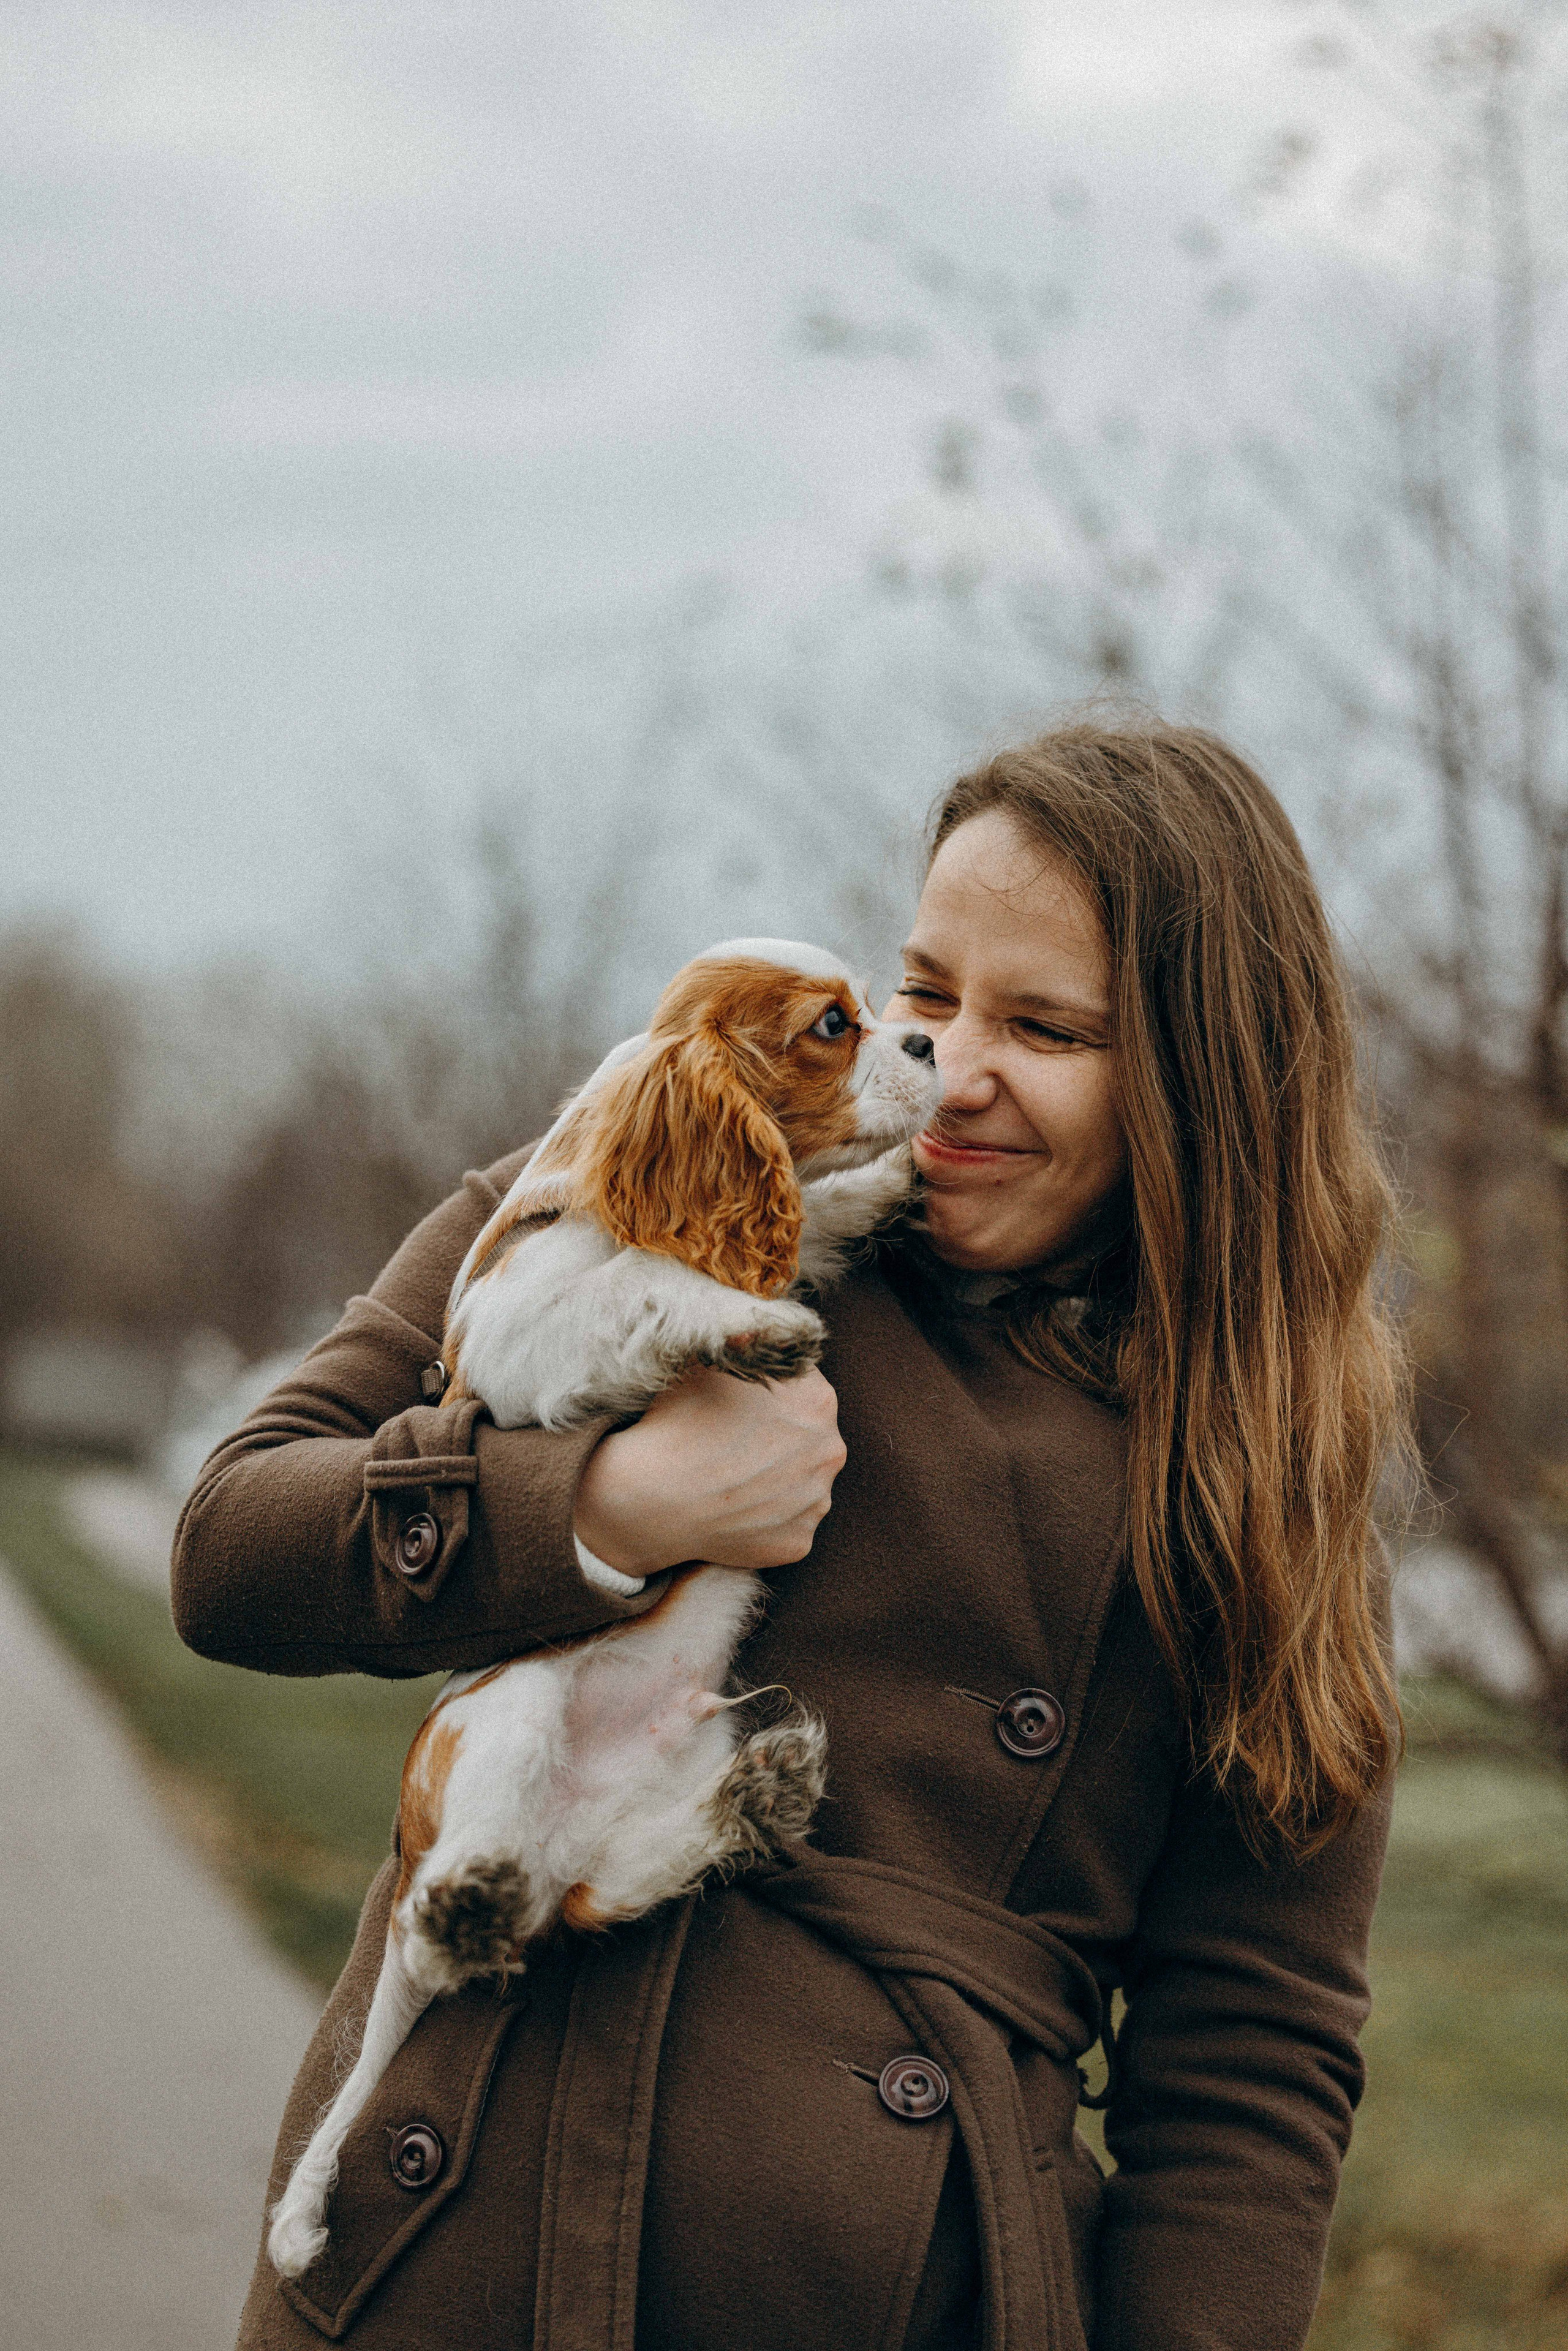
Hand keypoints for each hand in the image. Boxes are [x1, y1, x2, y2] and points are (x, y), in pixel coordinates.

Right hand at [573, 1366, 846, 1576]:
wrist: (648, 1497)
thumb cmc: (676, 1422)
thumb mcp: (708, 1363)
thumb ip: (745, 1344)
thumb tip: (759, 1328)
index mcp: (818, 1400)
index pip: (805, 1390)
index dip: (772, 1395)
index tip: (742, 1407)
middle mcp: (830, 1451)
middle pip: (809, 1437)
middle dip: (779, 1438)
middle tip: (732, 1444)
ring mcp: (817, 1502)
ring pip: (802, 1482)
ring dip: (776, 1480)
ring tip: (730, 1478)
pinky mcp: (799, 1543)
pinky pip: (787, 1524)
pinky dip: (765, 1519)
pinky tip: (732, 1509)